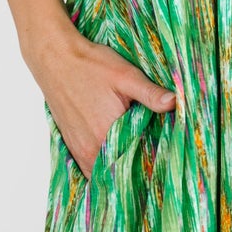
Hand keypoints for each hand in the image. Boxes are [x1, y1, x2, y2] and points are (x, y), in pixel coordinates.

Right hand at [26, 25, 176, 179]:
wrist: (55, 58)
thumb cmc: (90, 65)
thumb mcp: (125, 75)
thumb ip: (150, 93)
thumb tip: (176, 103)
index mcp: (106, 135)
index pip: (134, 165)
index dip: (150, 166)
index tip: (164, 164)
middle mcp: (90, 149)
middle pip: (118, 173)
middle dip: (136, 171)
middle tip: (155, 167)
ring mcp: (78, 149)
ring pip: (102, 173)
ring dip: (118, 170)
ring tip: (137, 163)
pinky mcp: (71, 144)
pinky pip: (89, 167)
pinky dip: (102, 167)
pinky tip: (115, 158)